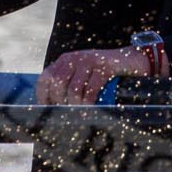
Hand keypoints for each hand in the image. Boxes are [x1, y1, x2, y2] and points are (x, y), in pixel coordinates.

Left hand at [37, 47, 154, 104]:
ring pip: (74, 89)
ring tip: (79, 113)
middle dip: (60, 102)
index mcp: (65, 60)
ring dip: (76, 105)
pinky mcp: (104, 67)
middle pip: (58, 83)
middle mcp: (75, 58)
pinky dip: (89, 103)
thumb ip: (68, 83)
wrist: (128, 60)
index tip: (46, 109)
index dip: (43, 95)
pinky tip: (90, 109)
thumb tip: (53, 107)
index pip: (46, 77)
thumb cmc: (102, 73)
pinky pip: (91, 90)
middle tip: (66, 113)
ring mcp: (89, 61)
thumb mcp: (82, 73)